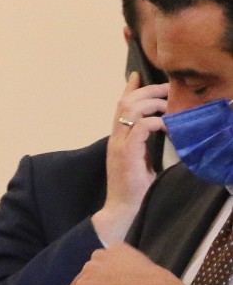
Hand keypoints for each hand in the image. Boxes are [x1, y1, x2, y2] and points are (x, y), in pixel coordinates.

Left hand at [60, 243, 184, 284]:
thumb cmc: (153, 283)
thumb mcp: (140, 268)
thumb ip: (126, 270)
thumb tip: (123, 281)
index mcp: (116, 248)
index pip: (101, 261)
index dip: (97, 272)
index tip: (95, 279)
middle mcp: (99, 256)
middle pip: (85, 272)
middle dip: (82, 283)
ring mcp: (89, 271)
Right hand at [95, 72, 171, 245]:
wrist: (124, 210)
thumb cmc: (136, 189)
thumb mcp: (141, 160)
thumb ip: (145, 143)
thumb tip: (161, 129)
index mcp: (117, 139)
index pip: (120, 107)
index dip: (129, 89)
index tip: (136, 75)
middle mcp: (115, 139)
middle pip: (126, 103)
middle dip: (148, 91)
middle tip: (168, 89)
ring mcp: (119, 145)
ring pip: (131, 110)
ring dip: (154, 104)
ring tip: (170, 107)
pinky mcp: (127, 153)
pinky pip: (142, 127)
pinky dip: (157, 122)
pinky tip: (170, 126)